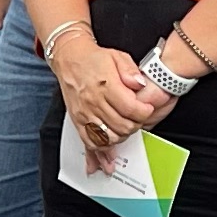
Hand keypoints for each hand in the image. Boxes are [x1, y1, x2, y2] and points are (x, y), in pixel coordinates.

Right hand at [55, 39, 159, 153]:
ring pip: (108, 138)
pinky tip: (106, 159)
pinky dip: (99, 153)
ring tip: (126, 130)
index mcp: (106, 86)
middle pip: (122, 126)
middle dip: (135, 125)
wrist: (70, 60)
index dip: (144, 112)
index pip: (130, 108)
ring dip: (122, 137)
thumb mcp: (117, 56)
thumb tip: (140, 84)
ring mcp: (85, 114)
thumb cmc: (93, 59)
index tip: (147, 109)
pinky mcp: (78, 121)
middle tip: (138, 119)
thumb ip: (131, 71)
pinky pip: (89, 143)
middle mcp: (94, 102)